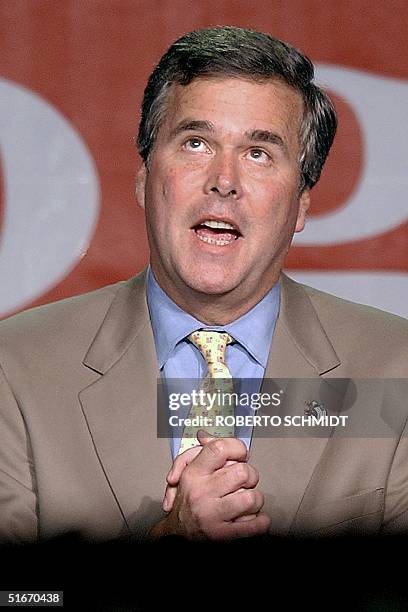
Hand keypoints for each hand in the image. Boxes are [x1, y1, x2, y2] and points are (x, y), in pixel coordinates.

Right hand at [150, 432, 270, 539]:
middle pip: (242, 472)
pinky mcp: (221, 536)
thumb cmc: (186, 502)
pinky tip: (257, 520)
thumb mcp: (187, 474)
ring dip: (255, 501)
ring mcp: (211, 514)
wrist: (175, 537)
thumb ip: (200, 453)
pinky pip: (252, 526)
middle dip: (251, 477)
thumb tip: (205, 436)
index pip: (219, 449)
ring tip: (247, 503)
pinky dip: (261, 523)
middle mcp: (201, 492)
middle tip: (246, 482)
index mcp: (194, 473)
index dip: (237, 448)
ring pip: (251, 498)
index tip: (241, 455)